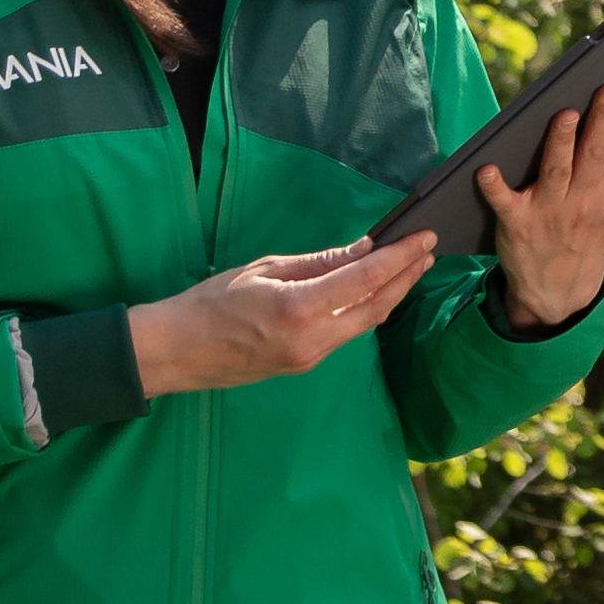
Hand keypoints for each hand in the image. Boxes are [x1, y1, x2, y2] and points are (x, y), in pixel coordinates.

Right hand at [126, 233, 436, 397]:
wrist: (176, 352)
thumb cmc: (211, 302)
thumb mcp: (265, 270)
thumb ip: (319, 262)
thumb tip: (363, 249)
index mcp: (299, 309)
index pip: (365, 279)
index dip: (400, 257)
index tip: (424, 237)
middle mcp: (312, 339)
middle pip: (375, 306)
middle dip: (406, 277)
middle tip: (427, 250)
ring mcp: (310, 358)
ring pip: (365, 323)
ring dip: (391, 294)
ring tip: (411, 267)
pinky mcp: (305, 365)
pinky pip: (345, 335)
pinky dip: (366, 310)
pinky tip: (375, 292)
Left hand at [472, 74, 603, 335]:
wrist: (561, 288)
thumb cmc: (601, 228)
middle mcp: (587, 195)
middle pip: (597, 152)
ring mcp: (552, 209)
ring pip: (556, 171)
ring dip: (559, 144)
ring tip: (563, 114)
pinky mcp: (517, 222)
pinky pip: (504, 202)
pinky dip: (494, 187)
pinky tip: (485, 168)